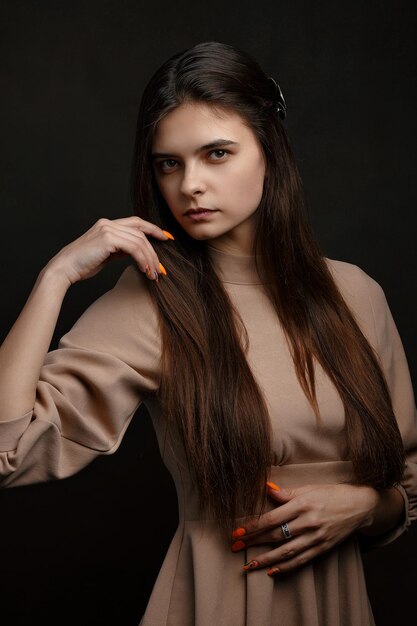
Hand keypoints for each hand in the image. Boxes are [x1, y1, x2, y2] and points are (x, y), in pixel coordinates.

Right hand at [44, 216, 172, 285]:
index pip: (137, 223)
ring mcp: (108, 229)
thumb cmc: (83, 264)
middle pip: (141, 233)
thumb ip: (121, 249)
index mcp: (108, 225)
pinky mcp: (108, 239)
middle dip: (155, 251)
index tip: (167, 238)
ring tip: (154, 275)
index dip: (154, 229)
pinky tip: (145, 271)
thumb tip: (138, 253)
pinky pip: (134, 248)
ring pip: (140, 241)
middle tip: (162, 269)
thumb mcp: (107, 255)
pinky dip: (143, 260)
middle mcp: (109, 223)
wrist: (65, 269)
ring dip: (150, 259)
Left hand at [231, 482, 379, 575]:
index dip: (254, 525)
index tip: (238, 531)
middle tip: (235, 546)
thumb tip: (266, 488)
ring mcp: (316, 537)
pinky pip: (302, 560)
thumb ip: (287, 492)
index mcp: (303, 504)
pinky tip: (273, 571)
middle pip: (276, 535)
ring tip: (249, 564)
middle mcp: (308, 522)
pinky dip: (286, 567)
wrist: (360, 505)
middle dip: (254, 542)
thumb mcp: (310, 488)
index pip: (272, 517)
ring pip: (286, 551)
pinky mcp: (323, 548)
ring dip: (266, 559)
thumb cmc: (333, 493)